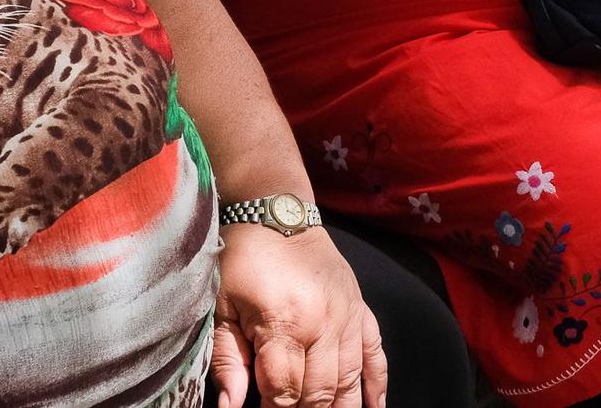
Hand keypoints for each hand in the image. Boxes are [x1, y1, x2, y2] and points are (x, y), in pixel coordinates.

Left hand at [214, 226, 387, 407]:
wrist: (276, 212)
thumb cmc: (243, 260)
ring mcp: (348, 316)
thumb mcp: (222, 307)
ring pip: (350, 380)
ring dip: (340, 406)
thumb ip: (227, 360)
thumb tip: (230, 407)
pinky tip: (375, 407)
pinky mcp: (360, 309)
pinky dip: (378, 384)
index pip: (285, 390)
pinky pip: (376, 354)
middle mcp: (324, 323)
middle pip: (320, 392)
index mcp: (286, 323)